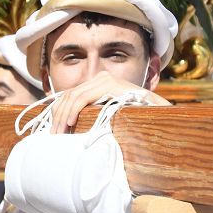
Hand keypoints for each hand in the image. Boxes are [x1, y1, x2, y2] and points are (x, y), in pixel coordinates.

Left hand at [49, 70, 168, 133]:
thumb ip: (93, 113)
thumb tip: (68, 122)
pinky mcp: (110, 86)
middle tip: (53, 134)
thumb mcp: (108, 115)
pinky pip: (84, 97)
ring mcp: (106, 80)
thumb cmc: (135, 118)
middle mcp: (101, 78)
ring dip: (63, 115)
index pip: (70, 94)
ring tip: (59, 132)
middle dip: (57, 115)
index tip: (53, 129)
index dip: (58, 111)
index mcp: (98, 83)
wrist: (159, 113)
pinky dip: (73, 110)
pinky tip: (70, 122)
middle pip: (68, 95)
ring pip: (73, 96)